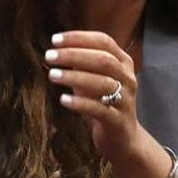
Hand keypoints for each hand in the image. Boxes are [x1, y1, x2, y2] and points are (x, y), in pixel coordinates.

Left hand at [44, 30, 145, 163]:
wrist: (123, 139)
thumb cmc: (104, 102)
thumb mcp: (95, 77)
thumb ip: (82, 62)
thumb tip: (58, 46)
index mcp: (123, 62)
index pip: (103, 41)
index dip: (79, 38)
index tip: (54, 39)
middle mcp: (128, 78)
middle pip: (103, 60)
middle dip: (74, 55)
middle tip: (49, 56)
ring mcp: (125, 100)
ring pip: (102, 83)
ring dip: (75, 77)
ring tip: (52, 75)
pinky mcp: (118, 121)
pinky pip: (99, 110)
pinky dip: (80, 103)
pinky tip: (63, 100)